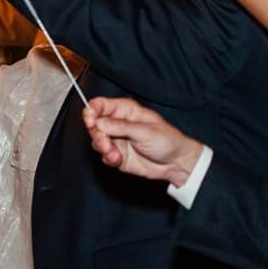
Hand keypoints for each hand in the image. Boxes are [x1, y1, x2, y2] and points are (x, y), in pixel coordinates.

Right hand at [82, 96, 202, 186]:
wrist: (175, 163)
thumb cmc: (168, 141)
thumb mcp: (145, 131)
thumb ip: (121, 126)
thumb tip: (99, 122)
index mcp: (125, 110)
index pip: (100, 105)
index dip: (91, 112)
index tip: (91, 122)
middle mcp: (117, 123)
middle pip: (93, 124)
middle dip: (97, 135)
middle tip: (106, 143)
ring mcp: (115, 139)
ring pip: (96, 141)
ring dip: (103, 149)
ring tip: (116, 155)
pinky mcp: (115, 153)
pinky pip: (102, 155)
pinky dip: (108, 159)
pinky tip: (119, 160)